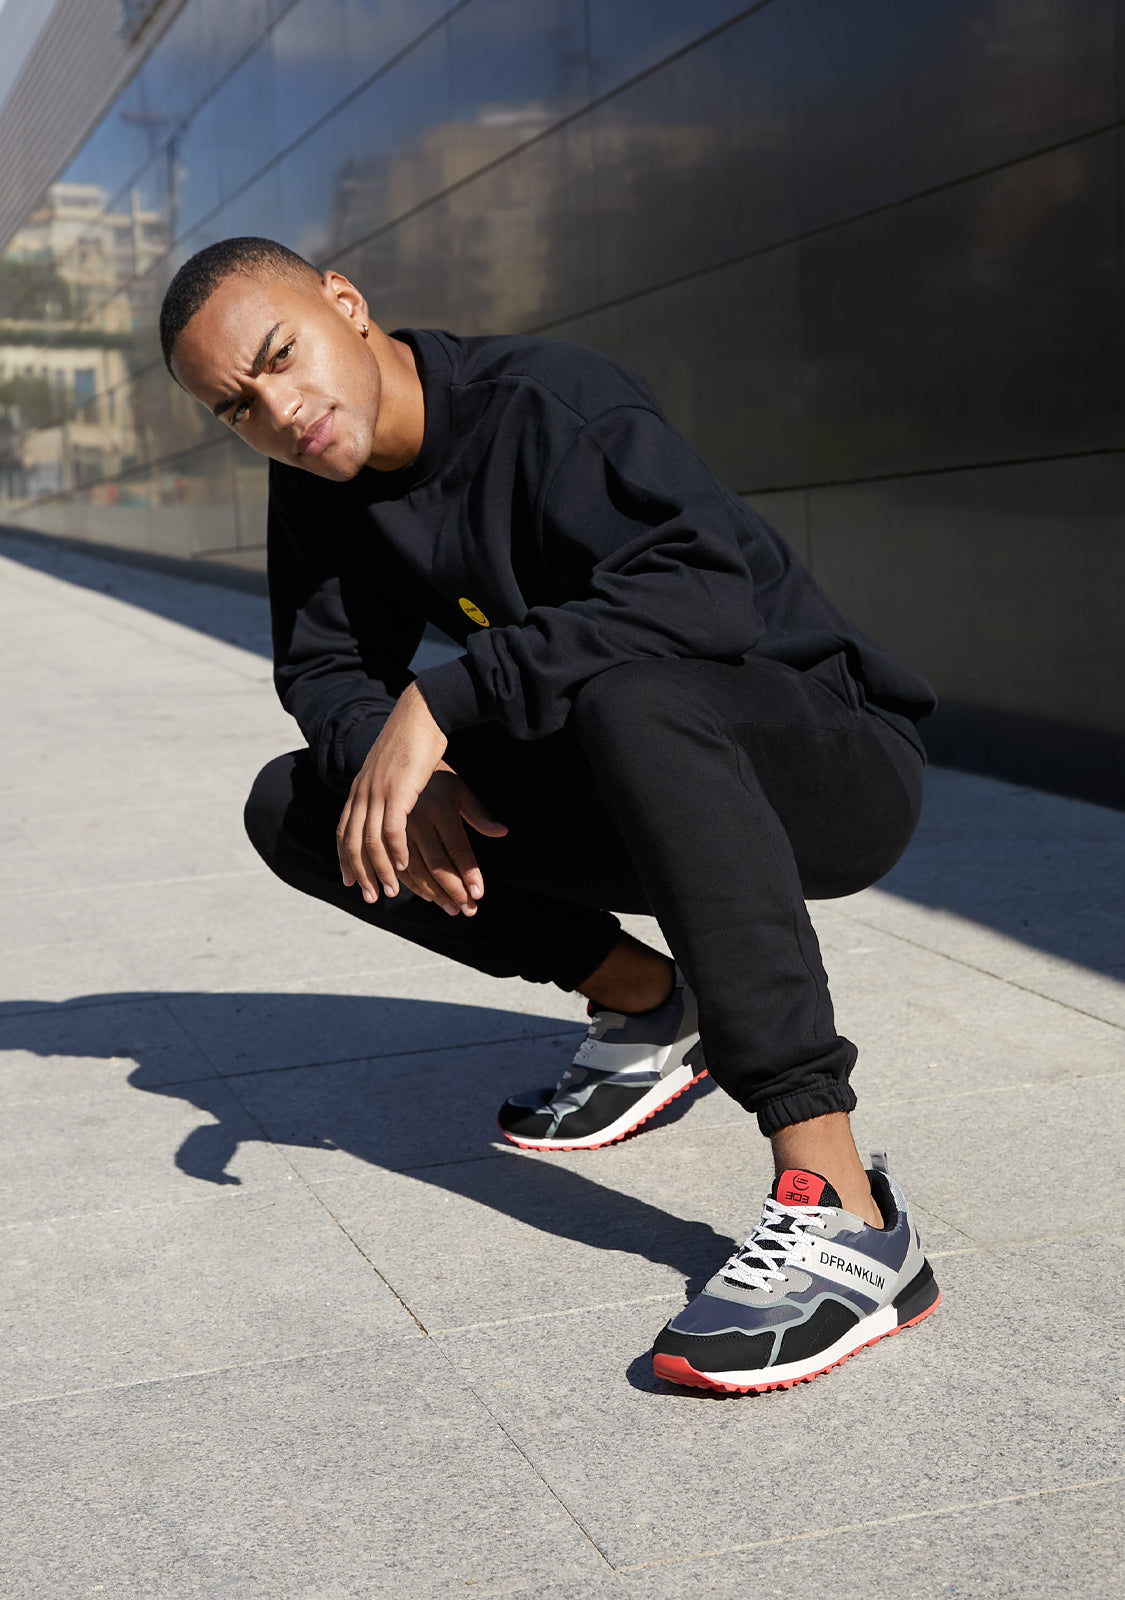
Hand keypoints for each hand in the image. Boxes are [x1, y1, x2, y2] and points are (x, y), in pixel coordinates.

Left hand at [337, 682, 449, 902]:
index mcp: (360, 789)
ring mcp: (378, 792)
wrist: (420, 714)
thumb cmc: (414, 741)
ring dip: (379, 870)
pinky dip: (395, 851)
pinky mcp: (398, 791)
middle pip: (354, 842)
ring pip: (371, 841)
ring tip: (389, 891)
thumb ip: (392, 793)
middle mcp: (363, 793)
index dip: (344, 858)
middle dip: (360, 873)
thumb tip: (397, 808)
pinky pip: (391, 829)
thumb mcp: (396, 772)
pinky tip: (402, 867)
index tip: (349, 882)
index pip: (344, 831)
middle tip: (370, 896)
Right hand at [398, 767, 508, 914]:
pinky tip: (430, 897)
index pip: (458, 848)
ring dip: (435, 894)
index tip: (479, 894)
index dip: (469, 873)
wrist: (395, 760)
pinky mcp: (384, 836)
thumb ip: (478, 814)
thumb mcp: (458, 788)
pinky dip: (413, 886)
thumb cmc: (435, 777)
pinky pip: (398, 867)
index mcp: (440, 807)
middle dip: (454, 890)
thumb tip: (502, 831)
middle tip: (469, 910)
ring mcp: (398, 830)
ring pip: (416, 870)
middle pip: (437, 864)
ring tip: (453, 909)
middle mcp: (417, 820)